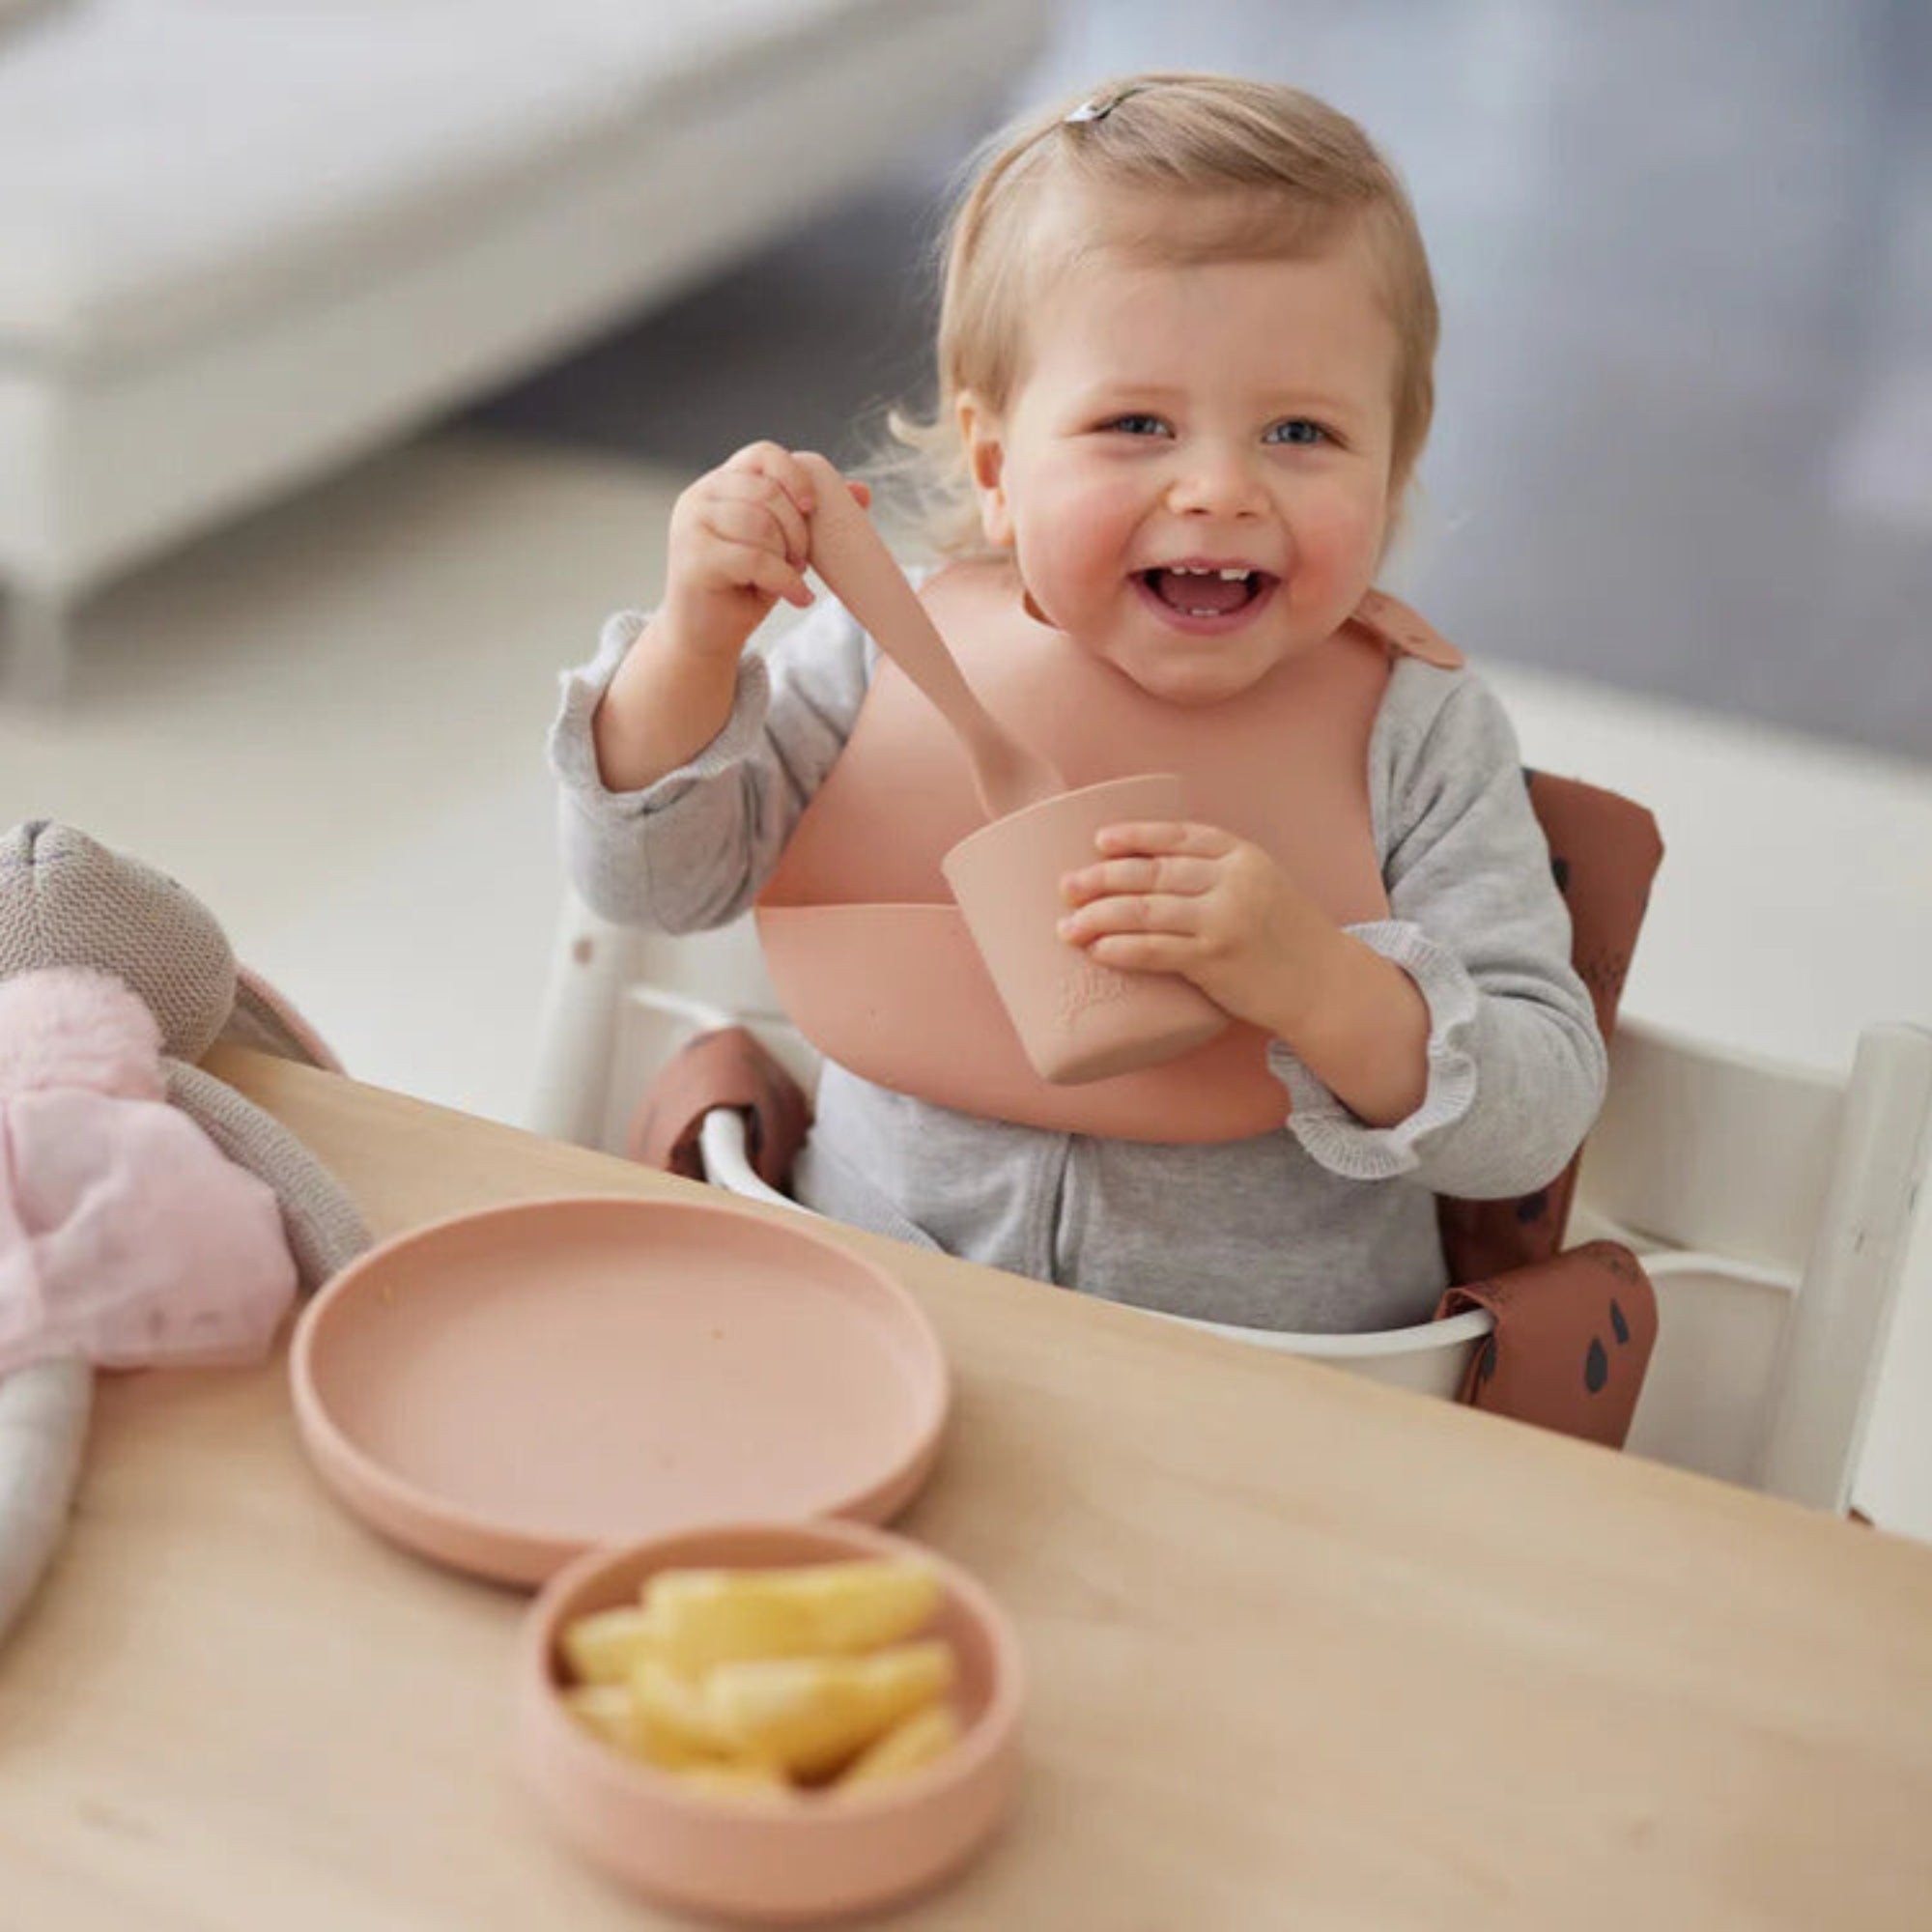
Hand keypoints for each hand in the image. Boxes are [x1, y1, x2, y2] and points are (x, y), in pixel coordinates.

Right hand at [660, 442, 870, 661]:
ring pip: (760, 523)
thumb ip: (811, 514)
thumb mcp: (784, 544)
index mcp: (721, 483)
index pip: (763, 455)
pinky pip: (754, 558)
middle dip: (797, 529)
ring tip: (791, 577)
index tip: (811, 507)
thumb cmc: (746, 586)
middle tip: (802, 560)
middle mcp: (700, 496)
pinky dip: (784, 580)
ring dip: (788, 556)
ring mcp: (691, 526)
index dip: (795, 476)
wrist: (708, 636)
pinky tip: (796, 596)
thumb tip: (862, 491)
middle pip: (767, 491)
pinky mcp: (694, 559)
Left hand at [1057, 820, 1330, 1036]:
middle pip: (1153, 871)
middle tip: (1067, 885)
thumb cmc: (1286, 937)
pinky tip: (1097, 951)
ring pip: (1146, 910)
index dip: (1136, 835)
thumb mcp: (1263, 886)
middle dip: (1102, 877)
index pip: (1180, 835)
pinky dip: (1121, 949)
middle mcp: (1233, 882)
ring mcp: (1224, 920)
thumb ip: (1217, 875)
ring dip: (1098, 917)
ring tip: (1067, 926)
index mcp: (1243, 856)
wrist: (1325, 984)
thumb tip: (1149, 877)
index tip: (1099, 841)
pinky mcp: (1215, 960)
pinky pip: (1156, 950)